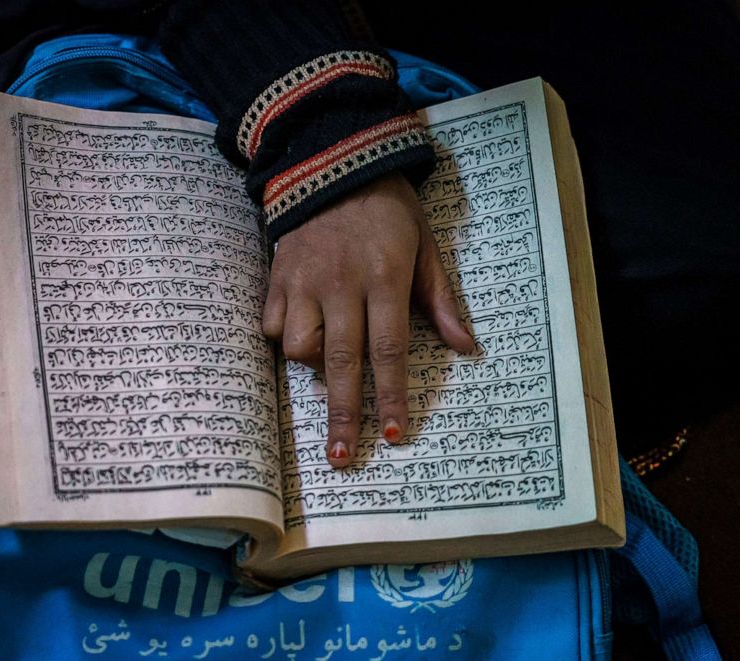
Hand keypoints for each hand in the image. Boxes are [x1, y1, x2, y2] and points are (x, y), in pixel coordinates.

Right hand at [262, 173, 473, 467]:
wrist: (334, 162)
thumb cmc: (388, 210)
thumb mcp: (425, 246)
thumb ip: (441, 299)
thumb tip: (466, 348)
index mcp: (384, 280)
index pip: (388, 351)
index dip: (389, 397)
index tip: (391, 436)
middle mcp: (341, 286)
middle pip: (342, 363)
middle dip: (344, 415)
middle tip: (341, 457)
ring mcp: (304, 281)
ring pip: (301, 346)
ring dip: (313, 365)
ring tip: (326, 362)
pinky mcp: (277, 276)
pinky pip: (274, 324)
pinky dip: (284, 337)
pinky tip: (298, 330)